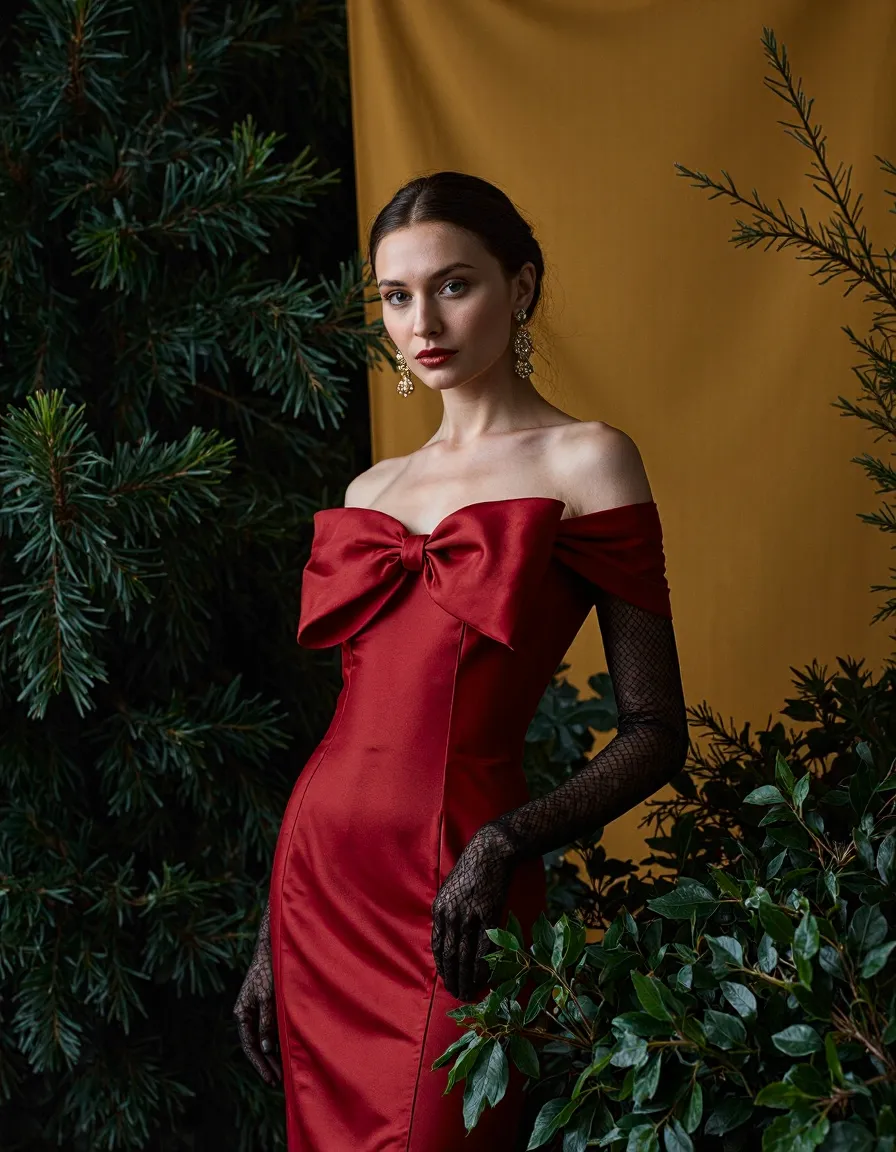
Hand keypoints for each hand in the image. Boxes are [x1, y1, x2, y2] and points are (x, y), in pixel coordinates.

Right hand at [233, 902, 282, 1086]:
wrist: (274, 945)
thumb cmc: (269, 969)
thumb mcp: (268, 997)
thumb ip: (266, 1022)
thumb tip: (264, 1048)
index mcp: (242, 1013)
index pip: (250, 1045)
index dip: (260, 1064)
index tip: (272, 1079)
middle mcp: (247, 1013)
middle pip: (256, 1045)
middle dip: (267, 1063)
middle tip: (279, 1081)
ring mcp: (256, 1009)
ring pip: (263, 1038)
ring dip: (272, 1053)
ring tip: (283, 1071)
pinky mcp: (266, 1004)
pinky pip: (269, 1028)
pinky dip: (276, 1040)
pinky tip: (285, 1049)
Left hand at [431, 822, 517, 1000]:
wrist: (490, 853)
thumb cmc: (470, 871)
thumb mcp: (449, 891)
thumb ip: (447, 914)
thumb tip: (448, 939)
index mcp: (439, 910)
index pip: (437, 947)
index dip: (443, 968)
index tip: (448, 981)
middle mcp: (451, 915)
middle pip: (450, 956)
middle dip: (454, 979)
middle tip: (459, 995)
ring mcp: (470, 916)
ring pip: (466, 956)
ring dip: (468, 978)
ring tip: (471, 993)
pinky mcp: (489, 915)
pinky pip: (484, 947)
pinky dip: (484, 966)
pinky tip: (486, 978)